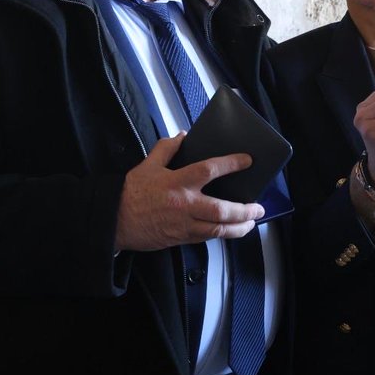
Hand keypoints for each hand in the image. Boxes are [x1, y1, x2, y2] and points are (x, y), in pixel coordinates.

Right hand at [115, 133, 263, 251]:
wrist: (115, 221)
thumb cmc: (131, 193)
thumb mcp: (147, 165)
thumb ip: (166, 148)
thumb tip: (183, 135)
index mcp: (177, 182)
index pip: (210, 170)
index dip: (231, 164)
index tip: (247, 160)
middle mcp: (184, 205)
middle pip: (222, 210)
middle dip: (244, 210)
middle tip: (258, 207)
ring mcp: (184, 225)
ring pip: (218, 229)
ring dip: (238, 227)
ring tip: (250, 222)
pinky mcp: (181, 238)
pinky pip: (207, 237)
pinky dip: (221, 234)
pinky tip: (230, 230)